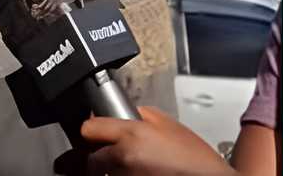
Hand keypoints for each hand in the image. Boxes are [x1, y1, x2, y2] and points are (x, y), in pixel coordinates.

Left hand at [81, 106, 235, 175]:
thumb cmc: (194, 158)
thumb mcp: (169, 123)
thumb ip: (140, 114)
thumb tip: (119, 114)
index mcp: (131, 135)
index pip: (88, 129)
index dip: (93, 130)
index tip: (96, 132)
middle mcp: (123, 160)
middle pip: (90, 159)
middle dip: (99, 155)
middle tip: (114, 153)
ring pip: (101, 175)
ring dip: (110, 170)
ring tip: (133, 165)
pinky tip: (138, 173)